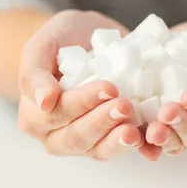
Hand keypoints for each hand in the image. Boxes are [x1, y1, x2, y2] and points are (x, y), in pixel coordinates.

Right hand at [17, 10, 160, 160]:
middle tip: (125, 105)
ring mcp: (86, 140)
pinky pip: (122, 150)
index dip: (81, 103)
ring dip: (118, 142)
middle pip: (76, 138)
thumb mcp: (43, 45)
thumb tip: (44, 102)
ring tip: (135, 130)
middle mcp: (57, 134)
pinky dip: (139, 149)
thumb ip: (34, 73)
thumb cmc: (62, 38)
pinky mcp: (112, 139)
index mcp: (34, 115)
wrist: (90, 37)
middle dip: (102, 122)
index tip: (108, 87)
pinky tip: (151, 144)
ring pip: (98, 150)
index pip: (55, 115)